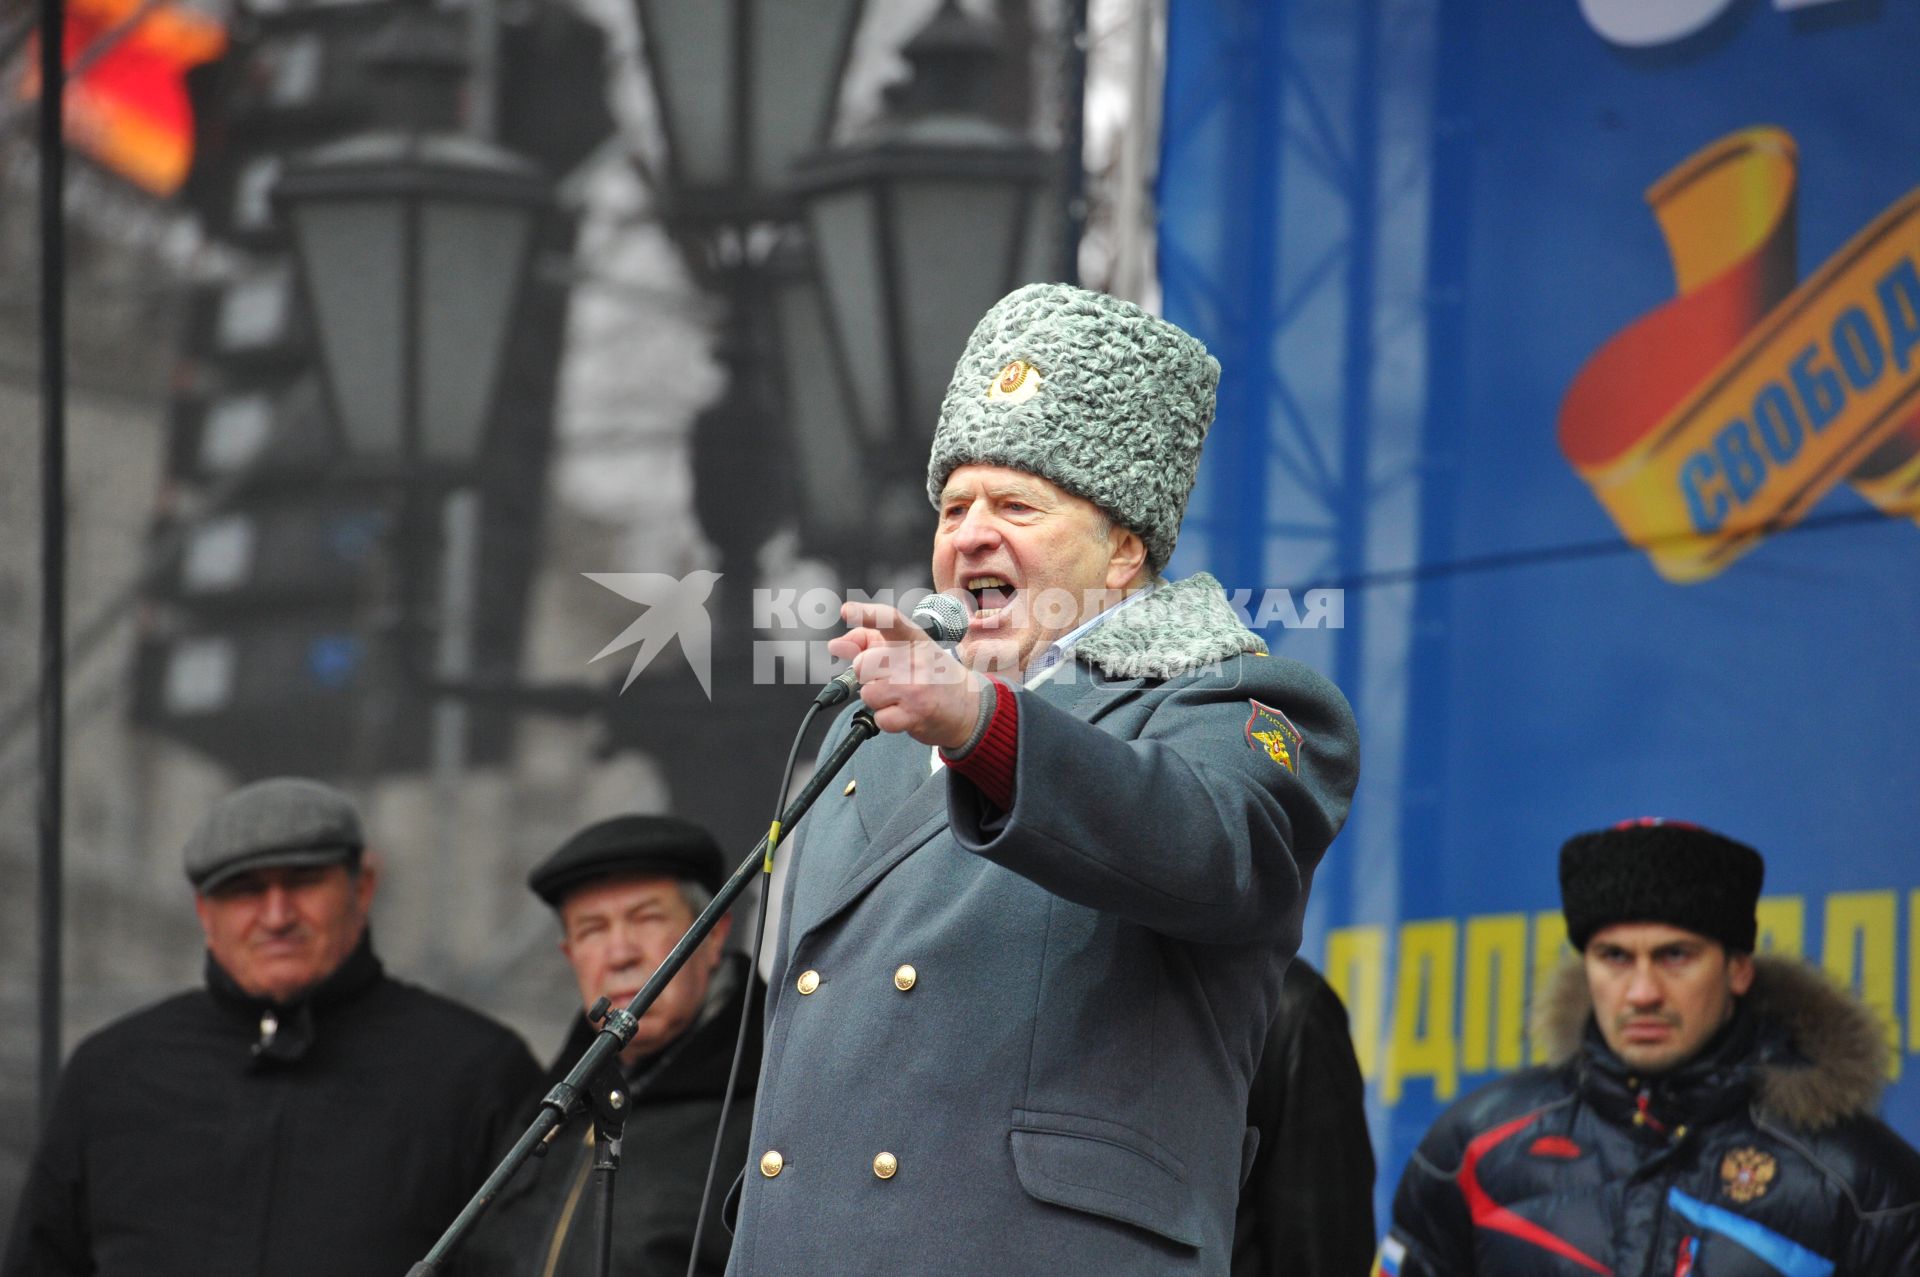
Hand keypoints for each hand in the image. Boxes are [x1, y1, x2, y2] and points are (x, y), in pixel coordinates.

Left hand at [827, 602, 985, 748]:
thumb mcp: (905, 650)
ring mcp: (916, 688)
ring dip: (877, 699)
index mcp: (913, 639)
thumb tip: (836, 645)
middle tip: (887, 678)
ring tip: (899, 696)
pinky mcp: (916, 715)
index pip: (889, 620)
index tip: (847, 611)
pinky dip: (886, 719)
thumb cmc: (931, 675)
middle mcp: (916, 660)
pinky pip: (879, 718)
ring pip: (868, 693)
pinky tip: (904, 712)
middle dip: (865, 675)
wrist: (968, 708)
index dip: (866, 614)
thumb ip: (867, 642)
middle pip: (863, 664)